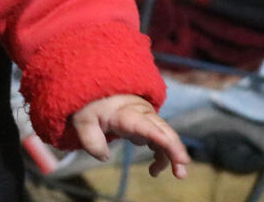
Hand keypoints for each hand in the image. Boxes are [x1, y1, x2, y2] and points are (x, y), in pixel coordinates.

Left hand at [71, 93, 190, 178]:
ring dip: (171, 155)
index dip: (157, 135)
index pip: (144, 123)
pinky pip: (159, 139)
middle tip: (181, 168)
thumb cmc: (87, 104)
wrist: (93, 88)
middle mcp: (140, 113)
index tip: (168, 145)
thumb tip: (104, 157)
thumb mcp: (82, 119)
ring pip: (165, 136)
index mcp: (124, 111)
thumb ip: (91, 139)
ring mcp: (145, 118)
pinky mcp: (145, 123)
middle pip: (162, 130)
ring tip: (176, 175)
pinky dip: (161, 154)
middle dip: (174, 149)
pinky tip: (154, 169)